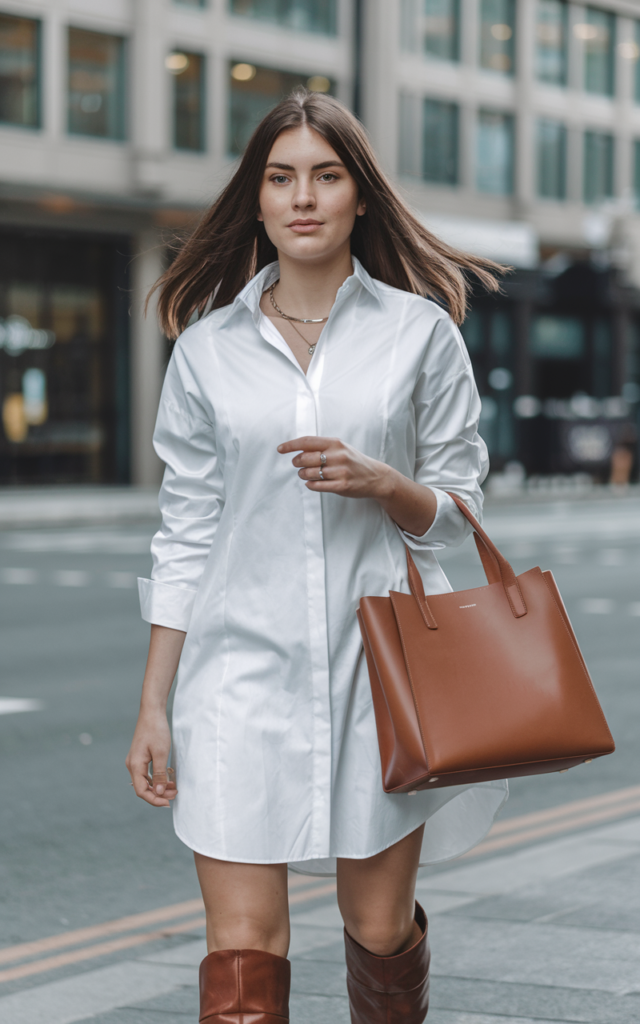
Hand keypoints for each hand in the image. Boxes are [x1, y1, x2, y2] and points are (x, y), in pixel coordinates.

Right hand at [126, 709, 176, 807]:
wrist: (152, 712)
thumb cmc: (156, 730)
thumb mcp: (161, 753)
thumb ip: (159, 774)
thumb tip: (158, 793)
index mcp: (135, 765)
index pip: (141, 791)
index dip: (154, 799)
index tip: (168, 803)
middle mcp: (132, 765)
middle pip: (143, 788)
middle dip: (158, 794)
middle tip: (175, 795)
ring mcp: (135, 761)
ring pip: (146, 781)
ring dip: (159, 787)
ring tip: (173, 789)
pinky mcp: (140, 757)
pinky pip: (147, 774)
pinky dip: (157, 779)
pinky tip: (168, 780)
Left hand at [277, 436, 391, 498]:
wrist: (376, 477)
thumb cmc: (353, 461)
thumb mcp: (340, 448)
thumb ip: (322, 447)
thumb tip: (297, 450)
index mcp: (335, 443)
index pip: (307, 442)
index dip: (290, 445)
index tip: (280, 449)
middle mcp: (338, 455)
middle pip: (304, 458)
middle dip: (297, 463)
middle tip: (298, 465)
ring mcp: (340, 471)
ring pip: (309, 473)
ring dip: (303, 475)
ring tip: (306, 474)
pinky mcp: (342, 486)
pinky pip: (317, 486)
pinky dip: (310, 485)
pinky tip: (312, 483)